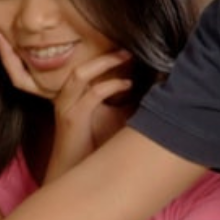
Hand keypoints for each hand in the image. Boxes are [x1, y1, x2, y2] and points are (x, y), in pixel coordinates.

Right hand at [0, 32, 130, 174]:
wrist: (72, 172)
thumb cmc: (93, 147)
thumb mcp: (112, 119)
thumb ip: (125, 102)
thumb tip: (153, 88)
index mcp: (73, 96)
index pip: (85, 68)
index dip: (104, 57)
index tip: (127, 48)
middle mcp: (66, 98)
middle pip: (80, 66)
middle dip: (104, 54)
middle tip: (128, 46)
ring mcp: (67, 107)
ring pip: (81, 75)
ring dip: (104, 64)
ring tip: (125, 56)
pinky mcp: (72, 119)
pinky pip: (91, 95)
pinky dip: (110, 86)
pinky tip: (126, 84)